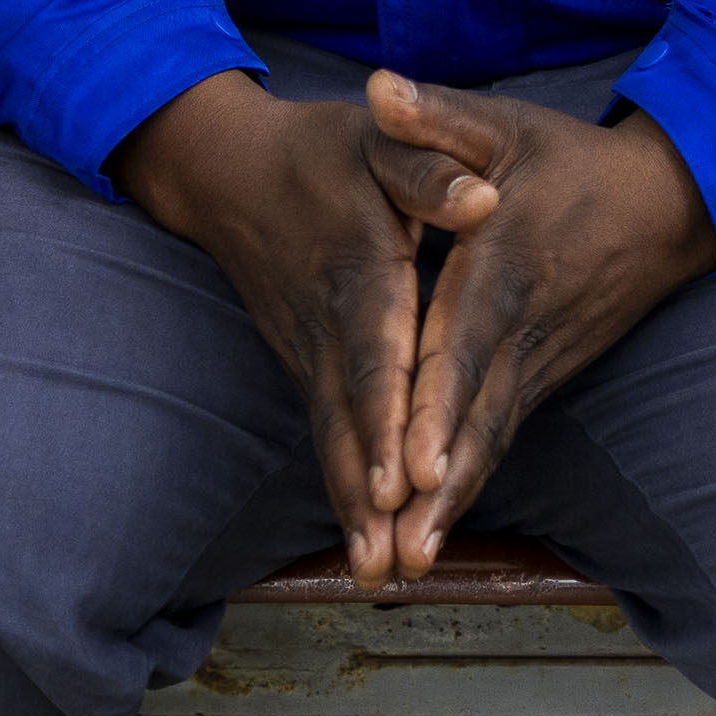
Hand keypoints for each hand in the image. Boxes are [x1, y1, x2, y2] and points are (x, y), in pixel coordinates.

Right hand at [110, 73, 506, 583]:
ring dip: (355, 509)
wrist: (229, 172)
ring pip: (334, 440)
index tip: (406, 477)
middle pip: (350, 420)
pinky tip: (367, 543)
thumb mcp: (380, 141)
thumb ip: (430, 170)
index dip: (391, 418)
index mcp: (357, 270)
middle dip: (369, 493)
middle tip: (387, 560)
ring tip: (377, 574)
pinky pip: (330, 436)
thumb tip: (485, 200)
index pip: (375, 354)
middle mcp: (327, 327)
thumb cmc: (323, 152)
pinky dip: (347, 492)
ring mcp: (310, 354)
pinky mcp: (308, 369)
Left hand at [358, 73, 714, 578]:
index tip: (414, 458)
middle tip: (398, 546)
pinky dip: (464, 491)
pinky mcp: (539, 382)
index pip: (465, 341)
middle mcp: (520, 330)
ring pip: (489, 443)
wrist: (667, 207)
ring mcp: (535, 364)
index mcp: (503, 268)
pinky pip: (497, 442)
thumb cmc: (570, 162)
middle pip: (476, 418)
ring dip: (449, 505)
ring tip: (405, 565)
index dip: (439, 402)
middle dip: (437, 486)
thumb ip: (435, 117)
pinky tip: (425, 538)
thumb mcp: (504, 125)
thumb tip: (377, 89)